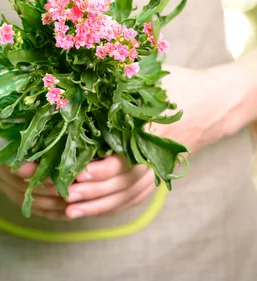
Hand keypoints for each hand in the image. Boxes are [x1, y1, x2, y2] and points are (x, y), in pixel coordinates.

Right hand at [0, 79, 66, 218]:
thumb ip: (4, 85)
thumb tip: (43, 76)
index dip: (16, 161)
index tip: (35, 168)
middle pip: (15, 179)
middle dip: (46, 183)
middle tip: (77, 182)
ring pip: (18, 194)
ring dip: (47, 198)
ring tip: (78, 195)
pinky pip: (15, 198)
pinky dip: (37, 206)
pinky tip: (62, 207)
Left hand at [64, 65, 231, 218]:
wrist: (213, 102)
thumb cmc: (179, 83)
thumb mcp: (153, 74)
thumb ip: (124, 76)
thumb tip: (87, 69)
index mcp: (152, 128)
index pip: (127, 155)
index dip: (103, 167)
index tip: (80, 170)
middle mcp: (156, 152)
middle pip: (124, 180)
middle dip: (94, 191)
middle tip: (66, 195)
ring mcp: (159, 166)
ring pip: (129, 193)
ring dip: (100, 205)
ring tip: (71, 210)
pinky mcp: (159, 172)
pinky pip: (138, 196)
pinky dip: (116, 204)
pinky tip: (93, 209)